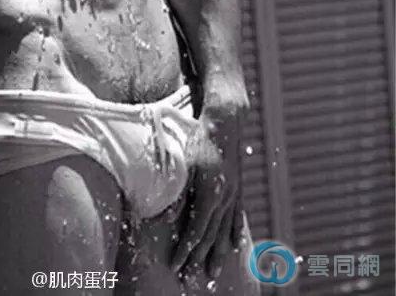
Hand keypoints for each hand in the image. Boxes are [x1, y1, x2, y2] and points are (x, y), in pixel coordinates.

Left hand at [172, 106, 244, 280]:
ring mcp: (233, 195)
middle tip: (188, 279)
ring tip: (213, 273)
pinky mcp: (237, 189)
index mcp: (209, 194)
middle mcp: (224, 199)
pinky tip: (236, 247)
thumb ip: (177, 194)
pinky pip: (237, 217)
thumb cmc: (200, 140)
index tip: (175, 265)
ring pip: (224, 231)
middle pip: (210, 236)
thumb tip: (164, 219)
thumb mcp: (184, 164)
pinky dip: (235, 234)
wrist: (225, 123)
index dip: (185, 250)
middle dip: (198, 259)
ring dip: (218, 254)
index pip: (196, 230)